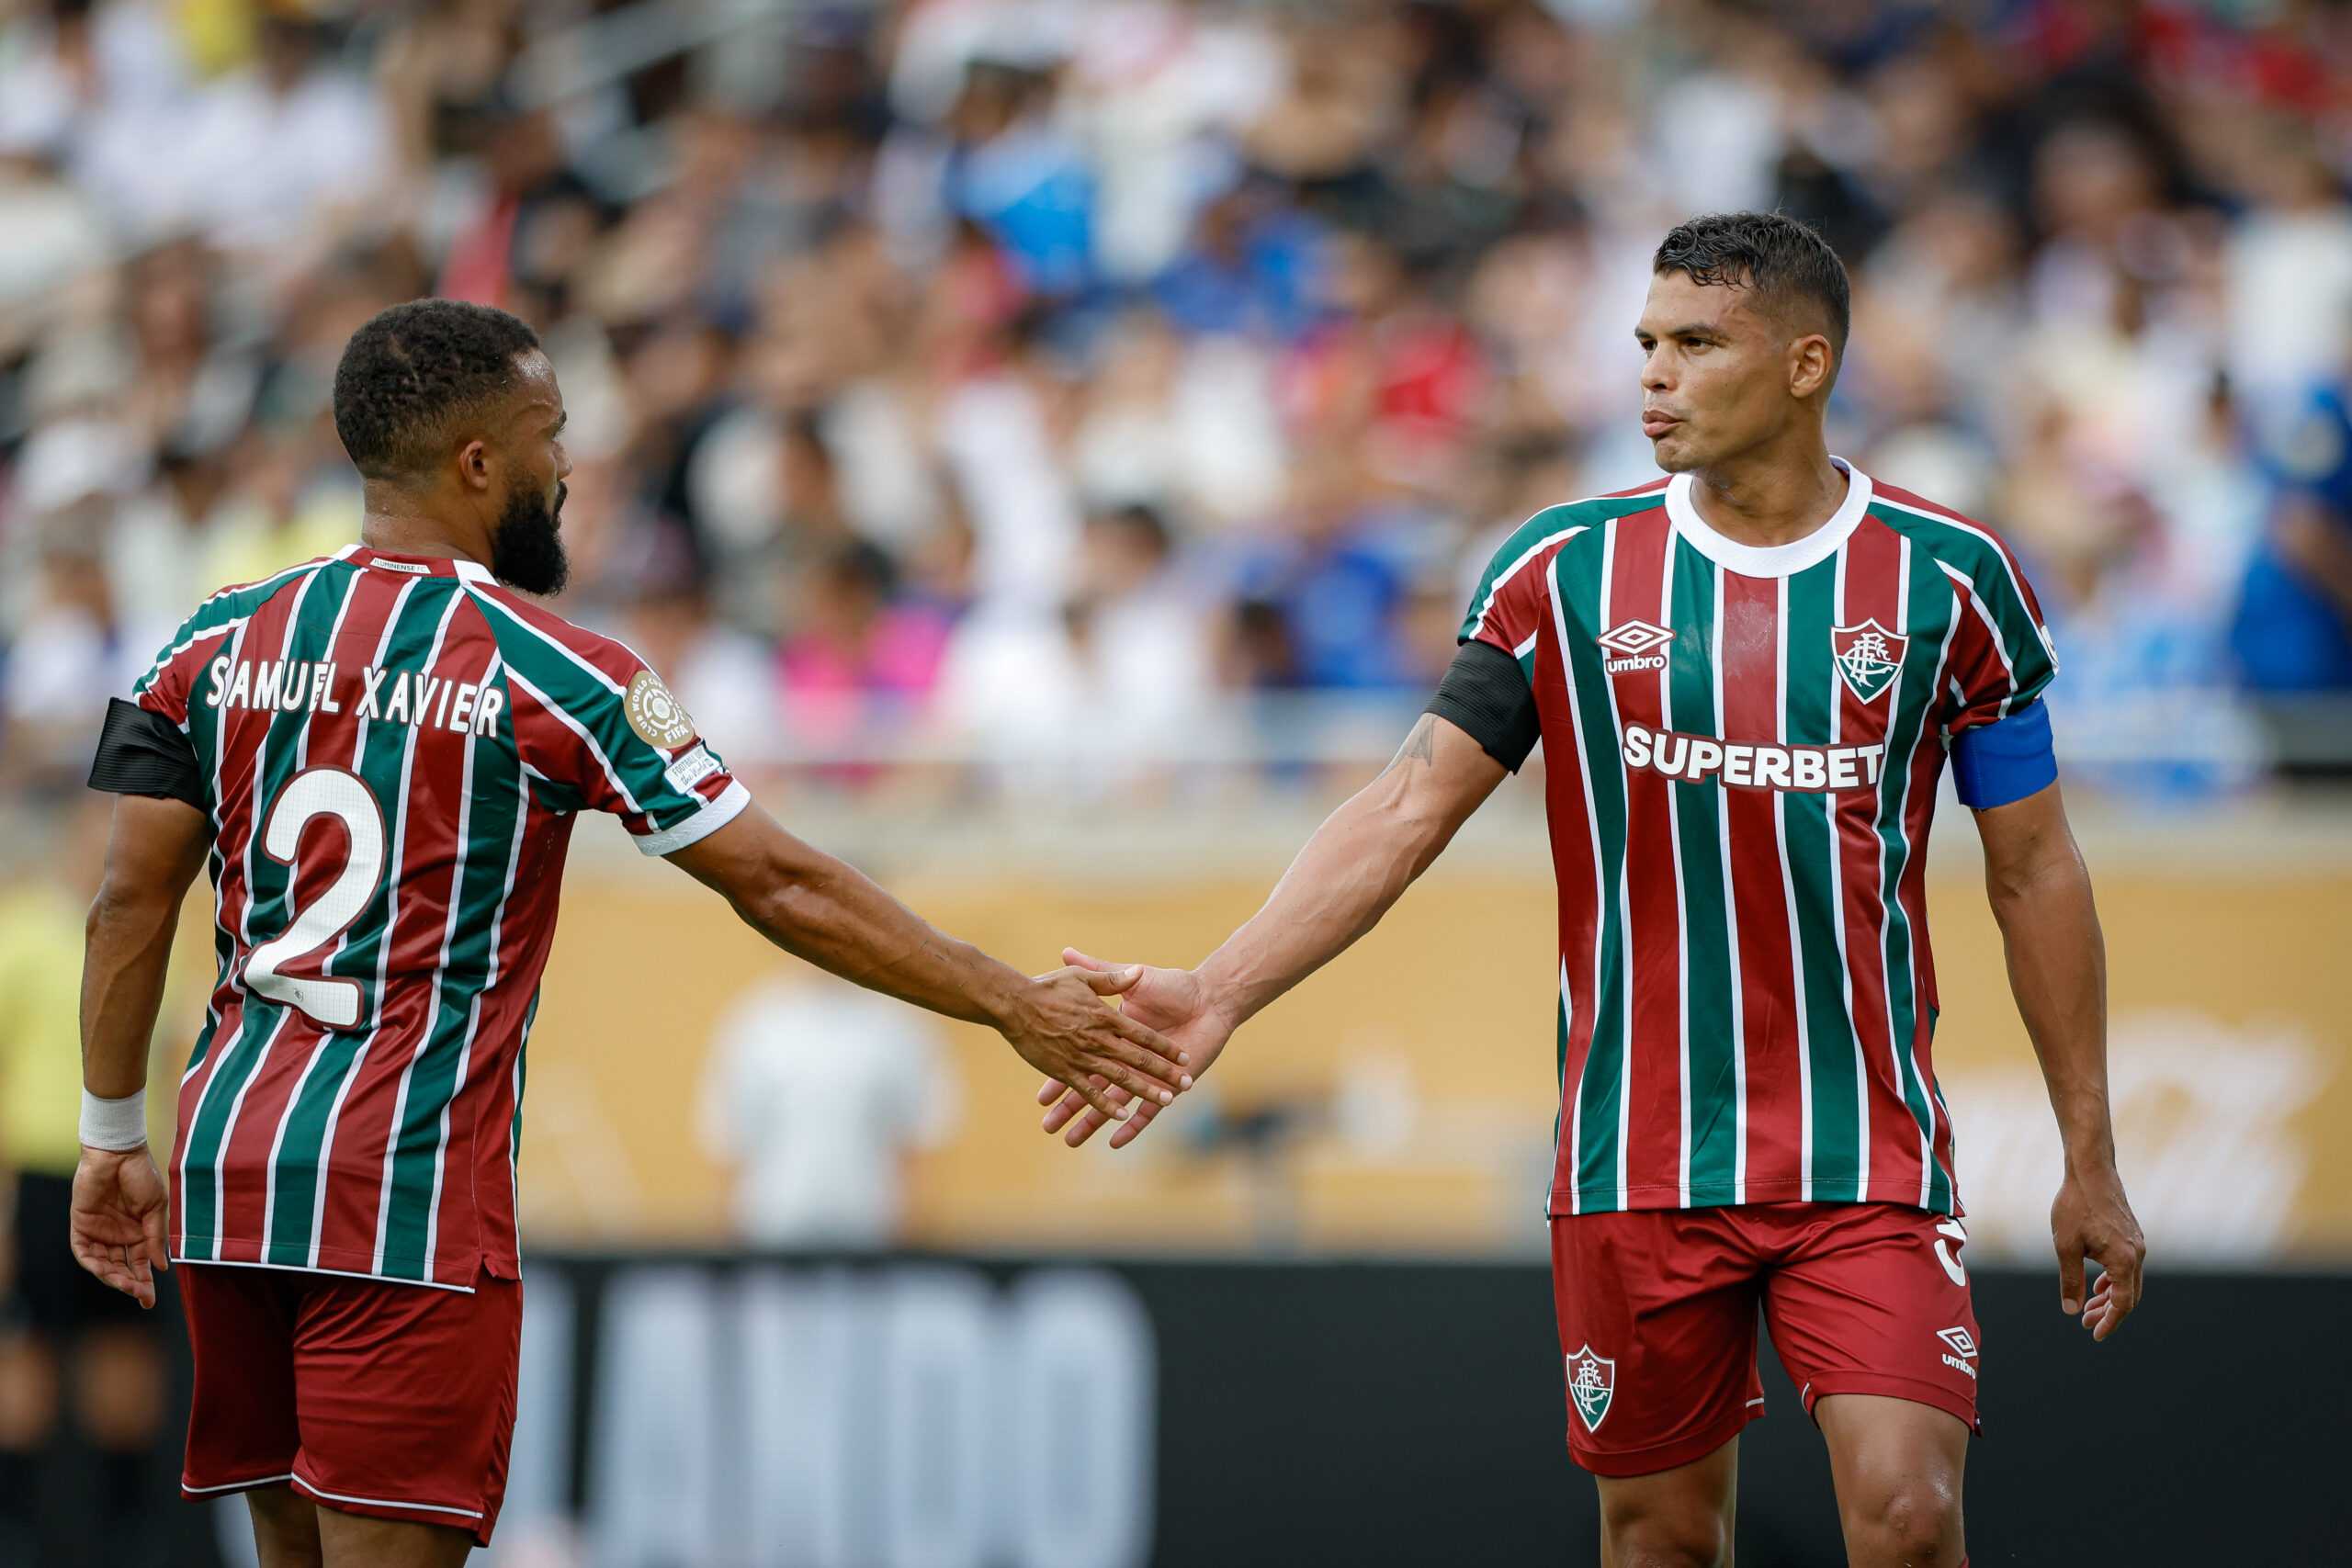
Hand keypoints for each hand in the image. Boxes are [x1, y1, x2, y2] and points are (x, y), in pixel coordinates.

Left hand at [70, 1146, 170, 1309]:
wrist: (118, 1154)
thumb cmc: (141, 1175)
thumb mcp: (155, 1207)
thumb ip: (156, 1236)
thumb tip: (161, 1266)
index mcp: (139, 1233)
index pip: (141, 1264)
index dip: (145, 1282)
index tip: (150, 1300)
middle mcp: (118, 1236)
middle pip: (122, 1268)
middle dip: (131, 1284)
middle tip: (141, 1295)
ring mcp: (99, 1232)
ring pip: (103, 1264)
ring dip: (113, 1277)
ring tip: (125, 1285)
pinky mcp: (82, 1225)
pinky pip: (84, 1251)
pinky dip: (93, 1262)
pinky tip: (105, 1271)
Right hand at [1037, 948, 1236, 1148]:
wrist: (1209, 997)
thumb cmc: (1169, 983)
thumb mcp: (1131, 975)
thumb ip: (1103, 972)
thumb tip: (1068, 950)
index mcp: (1110, 1031)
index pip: (1076, 1059)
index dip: (1061, 1077)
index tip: (1040, 1095)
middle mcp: (1121, 1054)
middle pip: (1087, 1085)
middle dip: (1068, 1108)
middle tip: (1047, 1127)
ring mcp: (1142, 1071)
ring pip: (1112, 1100)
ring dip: (1094, 1121)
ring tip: (1070, 1141)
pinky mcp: (1163, 1082)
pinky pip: (1146, 1111)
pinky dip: (1133, 1124)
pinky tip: (1116, 1140)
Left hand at [2051, 1159, 2144, 1341]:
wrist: (2090, 1171)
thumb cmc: (2075, 1206)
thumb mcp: (2066, 1246)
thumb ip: (2071, 1280)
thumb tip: (2071, 1311)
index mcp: (2124, 1260)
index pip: (2123, 1303)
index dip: (2110, 1321)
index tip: (2095, 1334)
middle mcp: (2137, 1254)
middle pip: (2129, 1295)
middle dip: (2109, 1312)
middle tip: (2087, 1323)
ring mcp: (2137, 1244)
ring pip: (2128, 1281)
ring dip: (2109, 1297)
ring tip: (2088, 1308)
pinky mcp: (2131, 1235)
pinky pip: (2126, 1266)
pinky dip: (2112, 1280)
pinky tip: (2097, 1285)